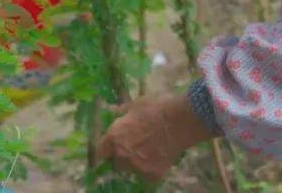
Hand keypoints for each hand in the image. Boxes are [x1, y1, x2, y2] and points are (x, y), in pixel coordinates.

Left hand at [98, 94, 213, 180]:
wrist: (180, 121)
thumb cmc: (156, 108)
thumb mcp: (136, 104)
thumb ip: (121, 111)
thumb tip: (112, 110)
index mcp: (114, 137)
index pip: (101, 151)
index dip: (107, 150)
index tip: (112, 148)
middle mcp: (122, 154)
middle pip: (116, 163)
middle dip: (122, 157)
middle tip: (135, 148)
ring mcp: (137, 166)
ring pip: (131, 170)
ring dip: (136, 164)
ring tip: (149, 152)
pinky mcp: (152, 175)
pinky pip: (148, 176)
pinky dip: (152, 170)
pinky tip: (160, 159)